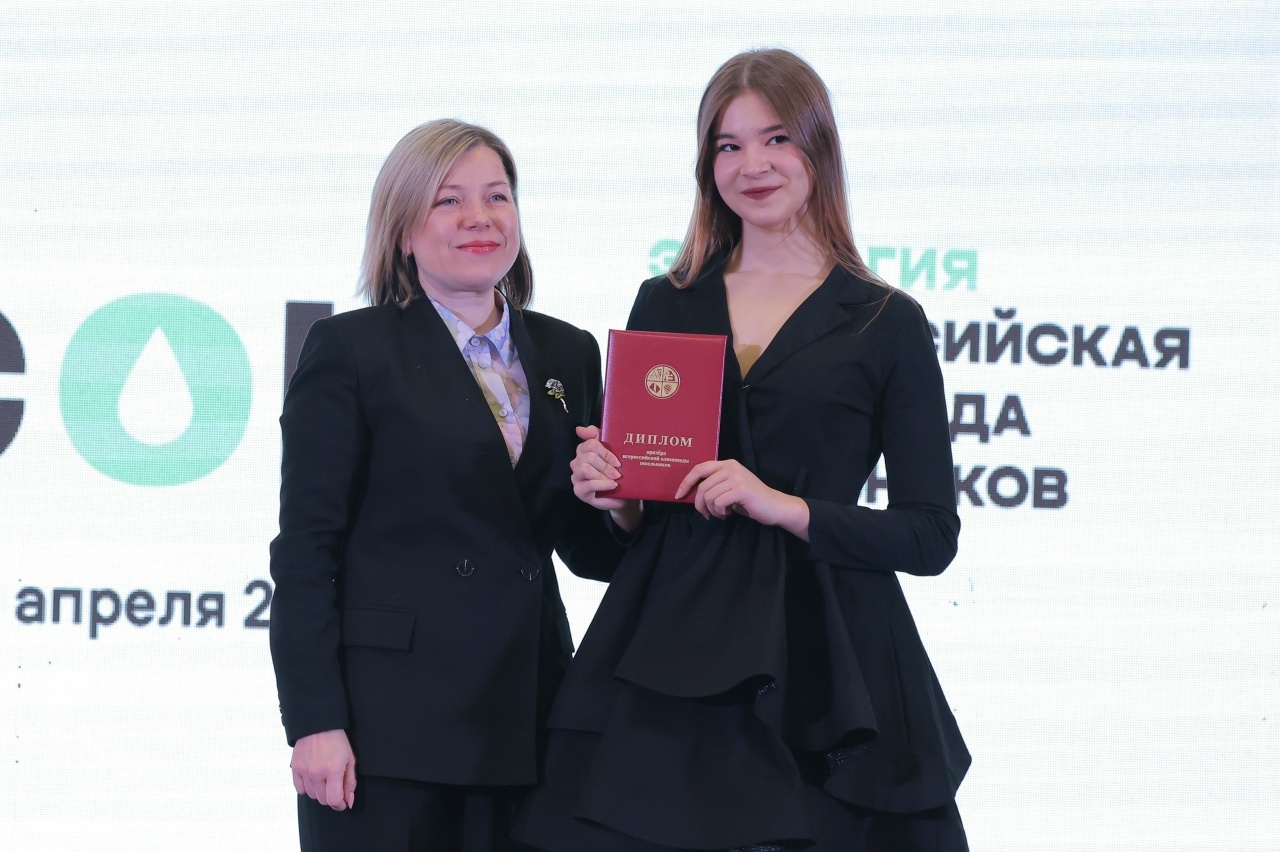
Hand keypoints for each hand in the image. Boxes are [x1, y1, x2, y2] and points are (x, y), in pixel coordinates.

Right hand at [291, 728, 355, 810]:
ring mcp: (304, 771)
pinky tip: (313, 779)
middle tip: (335, 789)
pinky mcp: (295, 768)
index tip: (343, 803)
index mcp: (333, 770)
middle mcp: (317, 773)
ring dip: (319, 792)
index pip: (334, 800)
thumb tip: (348, 801)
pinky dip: (307, 788)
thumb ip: (350, 782)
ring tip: (325, 780)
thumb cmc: (337, 741)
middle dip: (331, 798)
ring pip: (311, 795)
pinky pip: (300, 789)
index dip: (340, 805)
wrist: (319, 724)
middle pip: (322, 800)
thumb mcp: (350, 760)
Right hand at [571, 426, 641, 530]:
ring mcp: (576, 477)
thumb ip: (598, 436)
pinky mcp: (579, 491)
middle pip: (588, 456)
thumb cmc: (617, 471)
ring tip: (615, 479)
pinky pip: (588, 484)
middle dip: (605, 465)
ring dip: (603, 474)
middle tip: (618, 472)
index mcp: (584, 450)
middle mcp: (577, 462)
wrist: (623, 494)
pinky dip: (602, 484)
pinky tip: (612, 485)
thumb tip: (579, 429)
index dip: (605, 452)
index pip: (590, 443)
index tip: (617, 461)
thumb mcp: (613, 451)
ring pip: (585, 468)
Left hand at [674, 459, 809, 538]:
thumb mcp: (730, 487)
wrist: (775, 506)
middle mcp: (731, 467)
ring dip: (712, 510)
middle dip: (699, 504)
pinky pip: (718, 503)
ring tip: (721, 514)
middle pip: (702, 486)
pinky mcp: (741, 490)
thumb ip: (715, 485)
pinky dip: (719, 512)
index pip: (699, 468)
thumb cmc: (750, 500)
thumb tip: (690, 493)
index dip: (686, 482)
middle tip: (706, 514)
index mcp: (727, 464)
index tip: (678, 495)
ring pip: (708, 496)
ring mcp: (736, 477)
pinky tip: (728, 514)